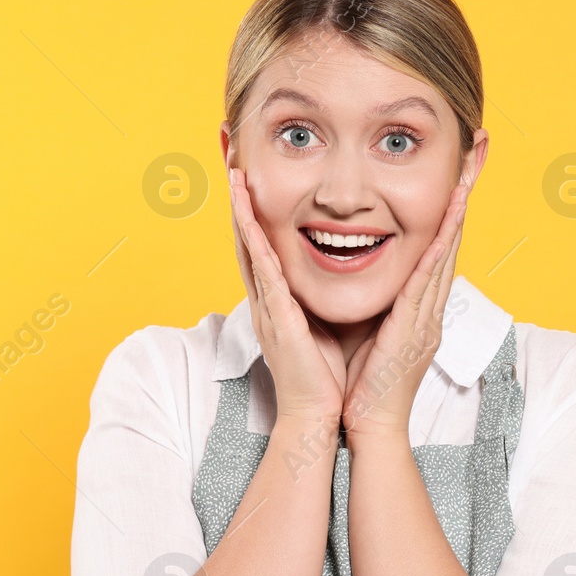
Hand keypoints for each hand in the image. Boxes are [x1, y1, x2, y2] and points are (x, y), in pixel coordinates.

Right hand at [230, 168, 346, 424]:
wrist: (319, 419)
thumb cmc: (327, 378)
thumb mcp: (326, 325)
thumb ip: (325, 298)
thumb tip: (346, 272)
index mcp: (280, 300)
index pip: (264, 244)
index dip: (255, 209)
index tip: (250, 173)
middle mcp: (267, 298)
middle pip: (247, 237)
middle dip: (238, 198)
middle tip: (229, 156)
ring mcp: (267, 307)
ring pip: (248, 247)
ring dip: (239, 208)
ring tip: (232, 170)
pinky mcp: (276, 318)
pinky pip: (262, 271)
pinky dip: (252, 239)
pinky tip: (245, 214)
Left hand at [342, 177, 467, 437]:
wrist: (369, 428)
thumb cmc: (362, 386)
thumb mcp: (371, 333)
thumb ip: (377, 305)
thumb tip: (367, 279)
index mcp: (419, 311)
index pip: (437, 250)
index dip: (448, 212)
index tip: (456, 176)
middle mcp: (430, 311)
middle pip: (450, 244)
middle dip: (463, 200)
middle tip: (476, 159)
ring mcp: (427, 320)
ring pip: (445, 256)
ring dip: (457, 215)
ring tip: (467, 178)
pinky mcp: (415, 331)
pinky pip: (427, 283)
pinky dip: (438, 251)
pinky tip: (445, 225)